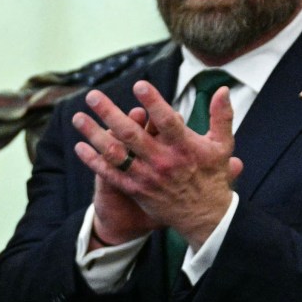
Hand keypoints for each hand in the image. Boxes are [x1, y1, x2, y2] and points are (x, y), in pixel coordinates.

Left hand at [73, 81, 242, 244]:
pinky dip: (94, 162)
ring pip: (116, 153)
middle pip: (132, 134)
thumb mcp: (222, 146)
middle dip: (109, 113)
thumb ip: (221, 116)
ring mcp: (147, 176)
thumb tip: (223, 88)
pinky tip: (79, 147)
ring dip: (94, 135)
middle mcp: (163, 160)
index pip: (167, 121)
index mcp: (184, 146)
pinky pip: (111, 175)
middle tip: (92, 96)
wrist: (204, 216)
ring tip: (78, 118)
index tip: (138, 85)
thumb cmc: (212, 176)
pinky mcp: (136, 190)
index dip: (153, 103)